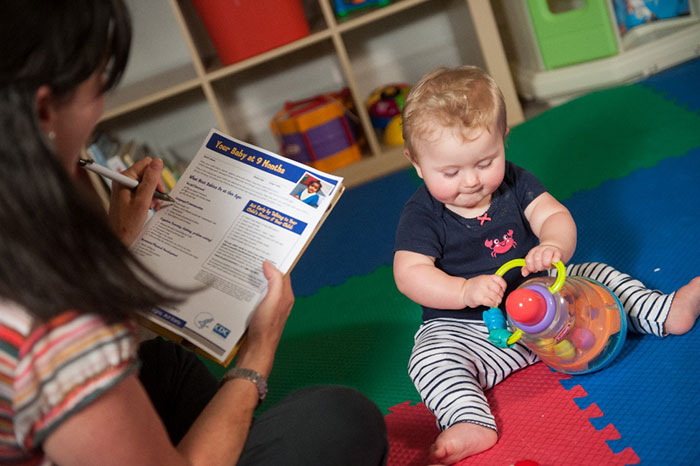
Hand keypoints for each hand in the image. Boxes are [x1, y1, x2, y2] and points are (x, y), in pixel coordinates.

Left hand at [108, 157, 165, 246]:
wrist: (118, 238)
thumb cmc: (127, 223)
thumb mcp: (143, 200)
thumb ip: (151, 180)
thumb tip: (158, 161)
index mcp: (125, 178)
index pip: (147, 164)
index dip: (156, 176)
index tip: (158, 191)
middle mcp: (124, 180)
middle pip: (148, 173)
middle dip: (155, 187)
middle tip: (156, 201)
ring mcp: (126, 188)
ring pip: (147, 183)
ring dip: (154, 194)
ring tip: (153, 206)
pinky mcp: (128, 195)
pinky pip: (144, 191)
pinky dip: (150, 198)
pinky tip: (150, 207)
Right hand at [236, 261, 293, 375]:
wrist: (256, 351)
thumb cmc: (266, 327)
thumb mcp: (273, 301)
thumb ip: (275, 281)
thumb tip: (269, 264)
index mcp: (286, 296)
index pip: (283, 273)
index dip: (275, 262)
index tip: (264, 251)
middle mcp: (279, 301)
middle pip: (271, 280)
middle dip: (262, 269)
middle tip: (249, 258)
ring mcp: (268, 309)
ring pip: (261, 289)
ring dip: (252, 281)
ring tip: (241, 270)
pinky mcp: (258, 315)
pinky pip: (253, 298)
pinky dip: (247, 292)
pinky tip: (237, 288)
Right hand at [462, 274, 506, 307]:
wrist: (463, 291)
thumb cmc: (474, 286)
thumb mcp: (483, 279)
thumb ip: (492, 282)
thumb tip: (502, 289)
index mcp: (487, 277)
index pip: (500, 280)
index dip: (503, 286)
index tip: (503, 289)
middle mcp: (484, 282)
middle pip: (499, 290)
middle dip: (500, 295)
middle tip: (498, 297)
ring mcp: (482, 290)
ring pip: (496, 296)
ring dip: (498, 300)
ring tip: (495, 301)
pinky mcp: (479, 298)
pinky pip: (491, 302)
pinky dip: (493, 304)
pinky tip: (492, 304)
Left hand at [522, 244, 561, 276]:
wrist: (554, 248)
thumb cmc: (544, 257)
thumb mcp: (534, 262)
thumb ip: (528, 268)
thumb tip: (524, 274)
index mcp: (533, 252)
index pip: (529, 260)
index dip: (531, 267)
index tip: (534, 270)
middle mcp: (540, 250)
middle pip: (537, 257)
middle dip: (539, 266)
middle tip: (542, 268)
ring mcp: (549, 250)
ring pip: (546, 254)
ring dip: (546, 263)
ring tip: (548, 266)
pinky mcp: (558, 252)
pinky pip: (556, 254)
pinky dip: (555, 259)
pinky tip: (555, 262)